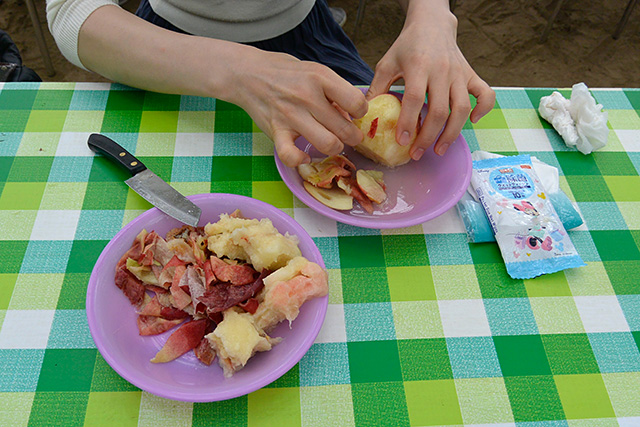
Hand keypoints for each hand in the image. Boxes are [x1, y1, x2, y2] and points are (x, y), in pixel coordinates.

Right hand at [230, 48, 367, 166]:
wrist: (248, 73)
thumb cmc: (286, 73)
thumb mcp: (315, 71)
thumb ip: (335, 91)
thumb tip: (351, 116)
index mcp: (320, 77)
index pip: (357, 102)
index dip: (360, 112)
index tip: (353, 113)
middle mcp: (307, 97)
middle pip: (345, 129)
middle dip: (353, 136)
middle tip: (348, 134)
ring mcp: (290, 116)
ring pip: (328, 145)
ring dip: (335, 148)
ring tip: (332, 142)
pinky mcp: (276, 131)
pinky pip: (291, 156)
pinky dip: (301, 159)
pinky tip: (305, 154)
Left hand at [365, 1, 494, 159]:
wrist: (431, 25)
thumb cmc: (407, 47)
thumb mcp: (387, 63)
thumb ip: (377, 88)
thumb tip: (364, 115)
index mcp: (418, 66)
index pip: (414, 98)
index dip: (408, 122)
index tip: (402, 141)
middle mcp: (442, 71)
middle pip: (439, 110)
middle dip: (428, 137)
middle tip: (417, 153)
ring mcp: (459, 74)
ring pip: (461, 108)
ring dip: (452, 133)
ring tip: (439, 149)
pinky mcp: (471, 75)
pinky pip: (485, 94)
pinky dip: (483, 110)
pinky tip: (472, 121)